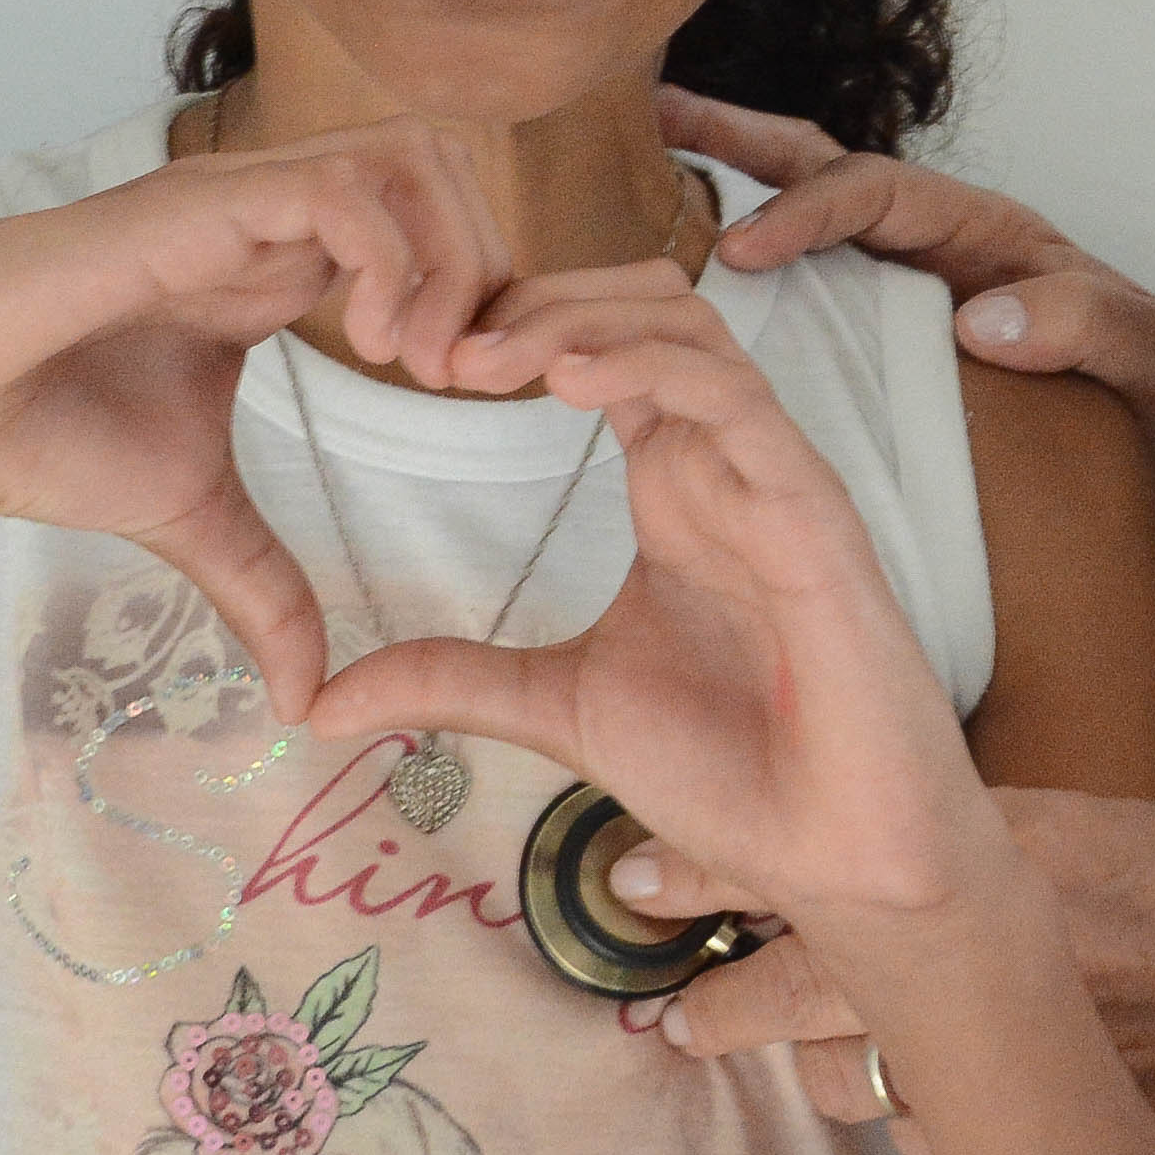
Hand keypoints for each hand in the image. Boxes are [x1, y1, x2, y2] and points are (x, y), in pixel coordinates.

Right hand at [0, 115, 518, 724]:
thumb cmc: (30, 428)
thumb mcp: (187, 516)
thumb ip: (261, 586)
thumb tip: (304, 700)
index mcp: (277, 264)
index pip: (430, 225)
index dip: (482, 297)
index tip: (482, 397)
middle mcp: (268, 213)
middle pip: (445, 163)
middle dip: (492, 263)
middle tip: (471, 378)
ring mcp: (235, 198)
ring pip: (411, 153)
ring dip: (452, 257)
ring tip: (428, 366)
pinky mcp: (194, 204)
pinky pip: (339, 185)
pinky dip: (392, 260)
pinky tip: (376, 347)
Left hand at [312, 269, 1001, 944]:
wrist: (834, 855)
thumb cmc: (733, 774)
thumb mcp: (559, 708)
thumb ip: (453, 682)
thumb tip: (319, 701)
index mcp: (675, 485)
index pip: (600, 348)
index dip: (514, 328)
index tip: (417, 359)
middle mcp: (724, 461)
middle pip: (644, 304)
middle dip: (540, 299)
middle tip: (438, 344)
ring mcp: (772, 477)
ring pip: (690, 328)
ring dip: (584, 316)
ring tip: (486, 353)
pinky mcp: (812, 511)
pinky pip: (738, 400)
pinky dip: (655, 367)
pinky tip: (573, 377)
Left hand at [657, 784, 1154, 1154]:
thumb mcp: (1095, 828)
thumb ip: (982, 847)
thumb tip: (873, 864)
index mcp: (1000, 850)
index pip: (817, 859)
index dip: (712, 874)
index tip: (636, 881)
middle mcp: (988, 948)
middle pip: (797, 992)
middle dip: (724, 1005)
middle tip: (677, 1015)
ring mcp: (1007, 1055)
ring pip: (853, 1080)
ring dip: (825, 1069)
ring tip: (803, 1059)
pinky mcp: (1036, 1138)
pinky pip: (934, 1139)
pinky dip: (927, 1120)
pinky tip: (951, 1098)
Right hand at [661, 89, 1154, 579]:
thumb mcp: (1153, 362)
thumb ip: (1088, 325)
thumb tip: (982, 314)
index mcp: (989, 237)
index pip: (879, 195)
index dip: (808, 211)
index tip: (746, 248)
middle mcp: (940, 256)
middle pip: (828, 175)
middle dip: (741, 142)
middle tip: (655, 115)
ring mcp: (911, 302)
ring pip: (809, 234)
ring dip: (730, 201)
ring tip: (640, 185)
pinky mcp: (895, 359)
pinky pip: (812, 313)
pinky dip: (749, 296)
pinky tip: (687, 312)